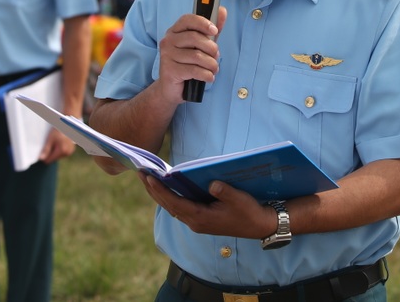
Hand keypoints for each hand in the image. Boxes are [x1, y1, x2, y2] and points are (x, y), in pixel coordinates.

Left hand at [38, 128, 75, 163]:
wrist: (68, 125)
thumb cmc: (58, 131)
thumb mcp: (50, 139)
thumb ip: (46, 150)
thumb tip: (40, 159)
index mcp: (61, 151)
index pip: (49, 160)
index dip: (44, 156)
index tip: (43, 150)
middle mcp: (67, 153)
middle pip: (53, 159)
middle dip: (51, 153)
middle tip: (51, 143)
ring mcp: (70, 152)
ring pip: (58, 157)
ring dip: (55, 151)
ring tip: (56, 142)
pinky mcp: (71, 151)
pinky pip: (62, 154)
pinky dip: (60, 150)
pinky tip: (60, 143)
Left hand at [140, 174, 274, 239]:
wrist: (260, 226)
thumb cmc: (249, 212)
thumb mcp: (239, 199)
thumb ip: (224, 191)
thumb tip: (211, 183)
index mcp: (201, 218)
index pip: (175, 203)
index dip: (160, 191)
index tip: (149, 178)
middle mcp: (195, 222)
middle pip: (168, 205)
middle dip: (153, 190)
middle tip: (140, 173)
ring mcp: (197, 222)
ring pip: (172, 207)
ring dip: (159, 194)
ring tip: (147, 178)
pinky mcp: (201, 219)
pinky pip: (179, 208)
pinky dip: (169, 197)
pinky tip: (165, 188)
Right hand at [156, 8, 227, 102]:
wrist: (171, 88)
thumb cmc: (187, 64)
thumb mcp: (201, 45)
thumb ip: (211, 30)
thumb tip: (222, 11)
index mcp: (175, 31)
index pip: (187, 20)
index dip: (203, 23)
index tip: (215, 30)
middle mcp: (168, 41)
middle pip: (194, 38)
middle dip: (211, 48)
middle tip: (216, 56)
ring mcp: (167, 56)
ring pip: (197, 56)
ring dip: (211, 64)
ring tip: (213, 68)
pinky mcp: (169, 71)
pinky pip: (194, 70)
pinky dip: (206, 75)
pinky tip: (208, 77)